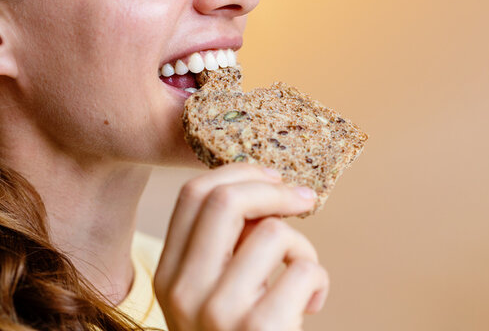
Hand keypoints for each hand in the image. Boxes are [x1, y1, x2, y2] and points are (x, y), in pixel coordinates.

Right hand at [155, 163, 328, 330]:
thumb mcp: (209, 299)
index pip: (192, 198)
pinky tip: (313, 305)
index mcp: (169, 278)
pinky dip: (319, 281)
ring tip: (302, 280)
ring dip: (303, 249)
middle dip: (273, 188)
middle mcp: (185, 290)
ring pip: (274, 233)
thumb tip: (263, 194)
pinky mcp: (260, 328)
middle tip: (304, 198)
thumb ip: (222, 251)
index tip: (270, 175)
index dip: (237, 173)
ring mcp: (219, 310)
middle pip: (225, 200)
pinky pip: (304, 268)